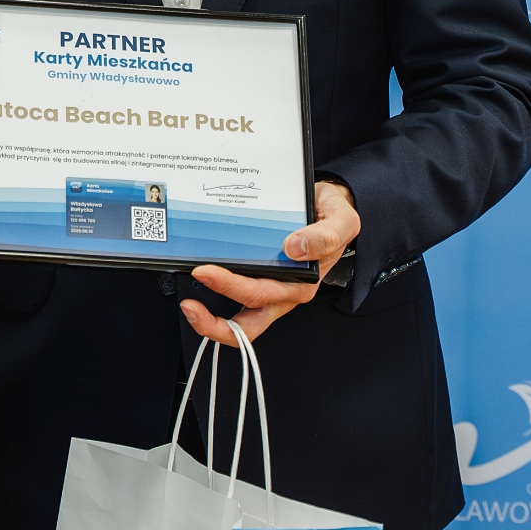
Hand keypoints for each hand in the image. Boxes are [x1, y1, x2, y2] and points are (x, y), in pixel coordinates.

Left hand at [180, 180, 359, 344]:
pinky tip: (198, 279)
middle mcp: (283, 291)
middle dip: (215, 321)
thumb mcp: (342, 221)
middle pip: (248, 322)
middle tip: (189, 305)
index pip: (262, 296)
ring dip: (212, 318)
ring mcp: (270, 287)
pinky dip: (215, 294)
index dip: (231, 288)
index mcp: (301, 283)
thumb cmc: (334, 219)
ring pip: (240, 318)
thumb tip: (294, 248)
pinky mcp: (259, 277)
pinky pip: (236, 295)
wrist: (329, 207)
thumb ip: (324, 236)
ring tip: (188, 305)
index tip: (206, 271)